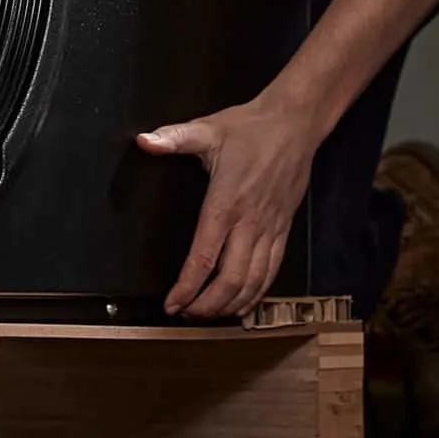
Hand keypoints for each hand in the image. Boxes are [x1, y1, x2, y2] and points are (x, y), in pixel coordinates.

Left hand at [136, 94, 317, 318]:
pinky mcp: (284, 228)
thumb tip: (144, 141)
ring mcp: (270, 228)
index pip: (204, 257)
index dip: (187, 287)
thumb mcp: (207, 130)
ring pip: (253, 280)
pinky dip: (257, 292)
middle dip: (207, 304)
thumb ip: (173, 138)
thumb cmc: (250, 127)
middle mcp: (249, 222)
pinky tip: (244, 303)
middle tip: (186, 315)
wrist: (295, 123)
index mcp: (226, 203)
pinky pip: (272, 269)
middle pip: (230, 279)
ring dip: (231, 304)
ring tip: (209, 315)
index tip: (172, 304)